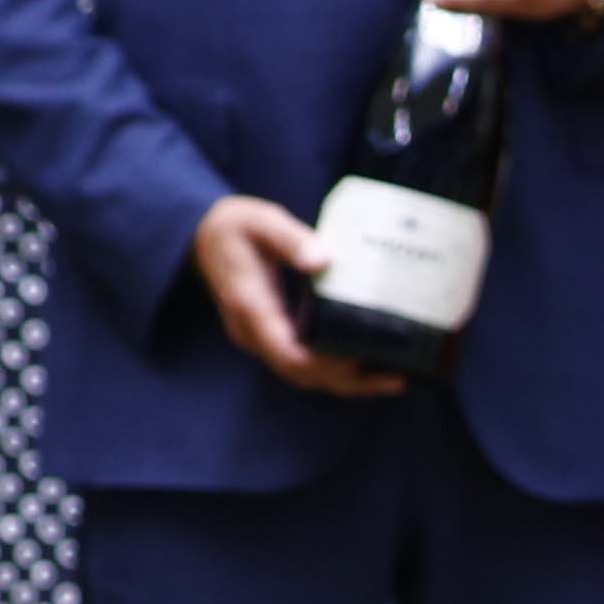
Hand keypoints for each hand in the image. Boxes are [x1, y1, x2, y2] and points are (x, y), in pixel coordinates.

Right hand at [188, 196, 406, 397]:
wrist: (206, 235)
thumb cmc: (236, 226)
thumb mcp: (261, 221)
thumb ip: (290, 239)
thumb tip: (323, 259)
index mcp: (250, 308)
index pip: (289, 355)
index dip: (326, 365)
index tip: (362, 358)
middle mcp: (255, 333)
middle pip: (303, 375)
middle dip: (350, 381)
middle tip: (397, 377)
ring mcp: (263, 339)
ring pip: (307, 375)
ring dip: (350, 382)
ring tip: (396, 378)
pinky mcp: (275, 336)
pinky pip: (307, 363)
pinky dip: (339, 369)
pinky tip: (373, 364)